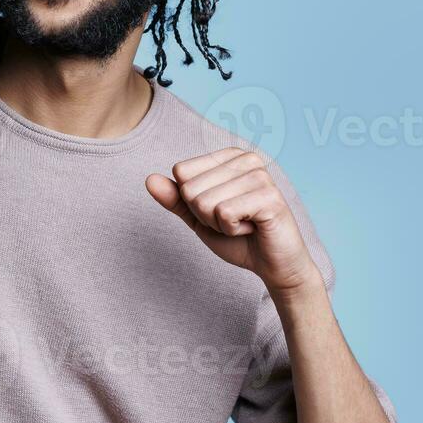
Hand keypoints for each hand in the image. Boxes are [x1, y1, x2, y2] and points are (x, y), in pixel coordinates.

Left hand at [145, 147, 322, 297]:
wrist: (273, 266)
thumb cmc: (239, 238)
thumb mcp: (200, 218)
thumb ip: (176, 199)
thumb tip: (149, 179)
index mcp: (229, 157)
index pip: (181, 173)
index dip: (193, 202)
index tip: (220, 210)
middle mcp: (246, 158)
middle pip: (190, 189)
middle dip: (206, 215)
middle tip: (234, 221)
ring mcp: (260, 175)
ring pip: (204, 202)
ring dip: (219, 224)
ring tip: (244, 224)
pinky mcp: (269, 196)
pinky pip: (223, 214)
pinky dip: (232, 230)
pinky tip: (252, 228)